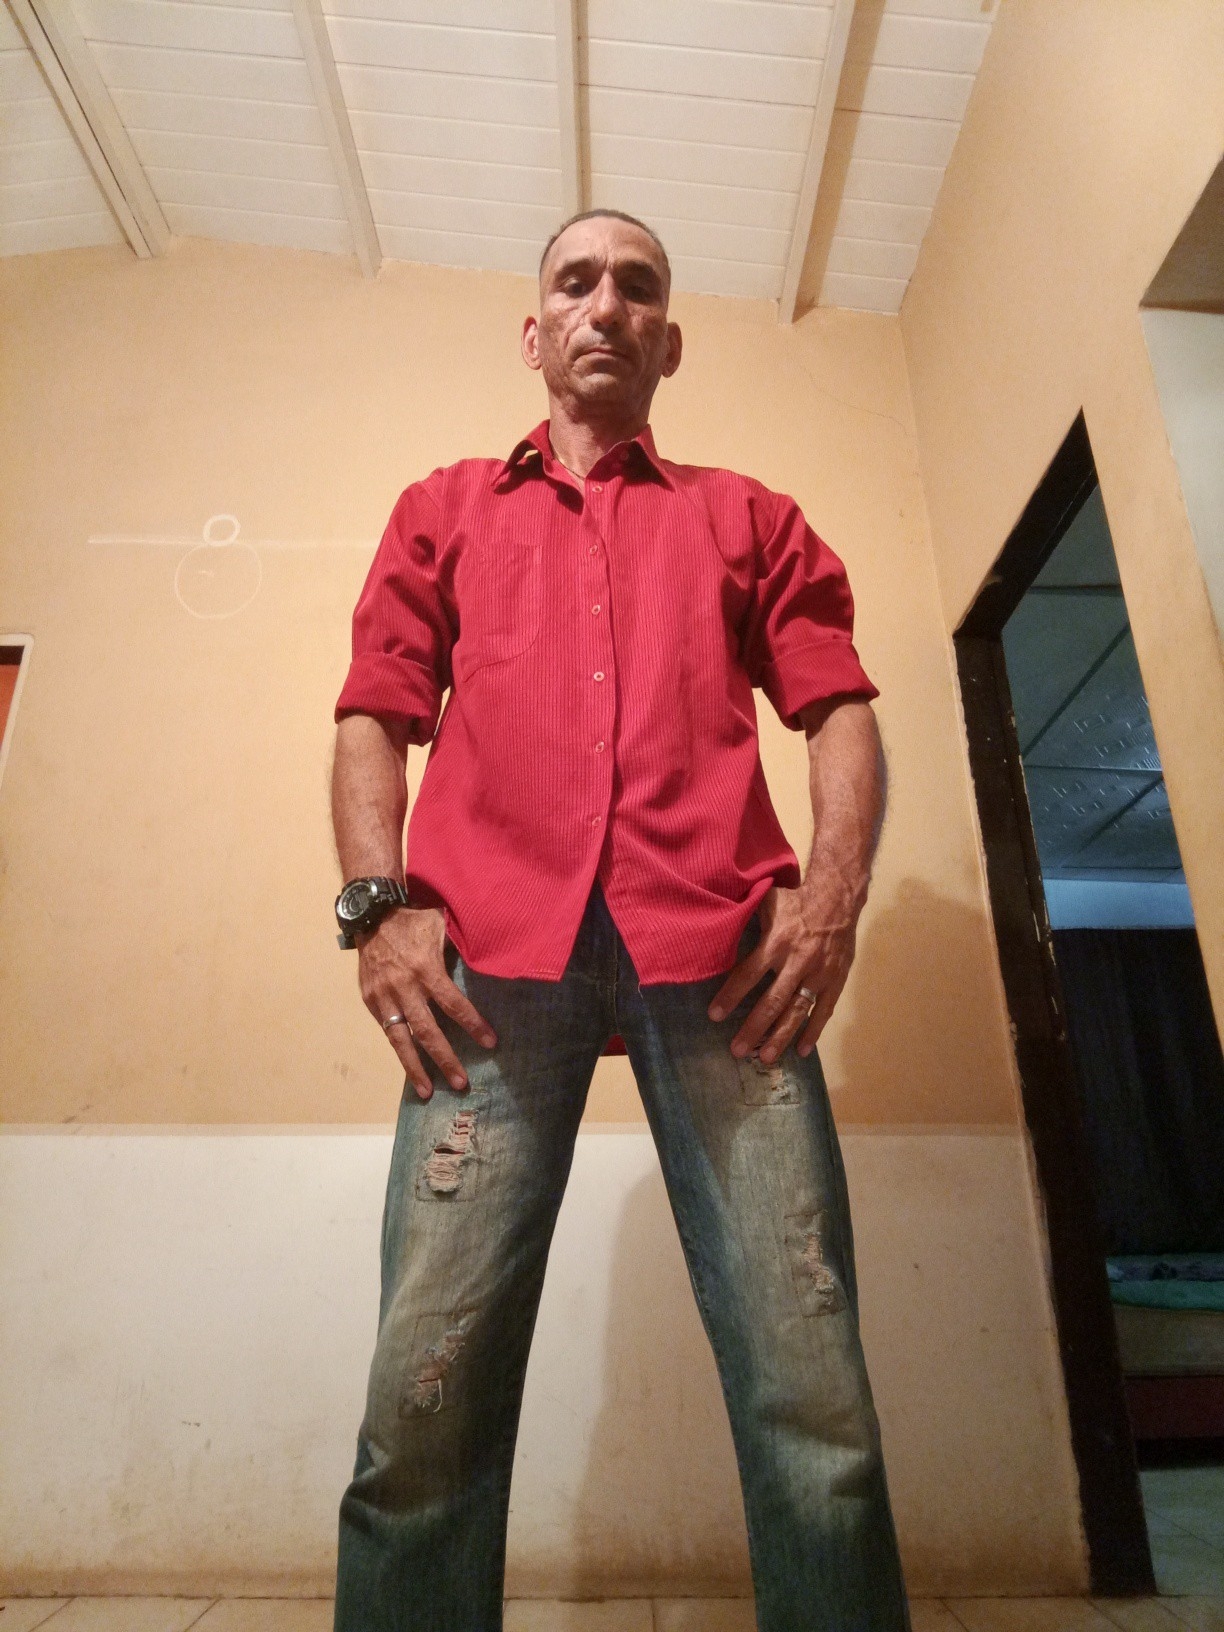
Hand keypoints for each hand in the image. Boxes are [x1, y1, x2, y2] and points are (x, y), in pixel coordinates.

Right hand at [357, 907, 495, 1099]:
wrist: (371, 915)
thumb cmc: (413, 920)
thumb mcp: (439, 927)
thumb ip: (460, 947)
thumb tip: (489, 959)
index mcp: (426, 968)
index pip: (453, 1004)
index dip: (473, 1025)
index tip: (490, 1043)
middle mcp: (404, 987)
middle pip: (427, 1031)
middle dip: (445, 1059)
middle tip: (461, 1083)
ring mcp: (384, 997)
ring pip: (401, 1040)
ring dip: (415, 1068)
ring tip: (427, 1092)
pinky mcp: (370, 1001)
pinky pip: (388, 1031)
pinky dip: (400, 1050)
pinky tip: (411, 1068)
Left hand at [707, 881, 858, 1063]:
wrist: (838, 897)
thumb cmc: (796, 899)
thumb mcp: (767, 901)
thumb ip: (745, 916)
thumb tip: (714, 924)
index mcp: (777, 941)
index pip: (749, 973)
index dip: (731, 995)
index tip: (714, 1016)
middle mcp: (798, 961)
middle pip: (773, 1000)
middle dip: (754, 1027)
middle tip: (737, 1050)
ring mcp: (819, 973)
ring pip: (798, 1010)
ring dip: (781, 1036)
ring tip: (766, 1058)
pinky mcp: (836, 980)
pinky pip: (824, 1010)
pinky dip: (814, 1031)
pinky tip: (802, 1050)